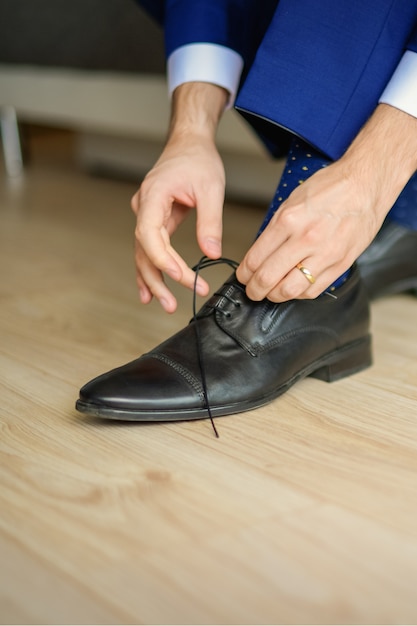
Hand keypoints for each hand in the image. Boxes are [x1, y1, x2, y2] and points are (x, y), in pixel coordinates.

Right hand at [131, 82, 227, 312]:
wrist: (189, 143)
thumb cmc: (198, 160)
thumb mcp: (211, 189)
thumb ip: (210, 222)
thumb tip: (211, 254)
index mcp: (153, 197)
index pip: (151, 236)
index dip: (164, 261)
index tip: (184, 277)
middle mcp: (143, 208)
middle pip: (144, 250)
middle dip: (157, 279)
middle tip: (171, 304)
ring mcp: (146, 214)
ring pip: (144, 253)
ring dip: (153, 279)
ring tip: (164, 303)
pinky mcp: (154, 220)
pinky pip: (150, 248)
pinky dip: (152, 268)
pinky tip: (151, 289)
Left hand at [237, 161, 382, 300]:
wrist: (366, 184)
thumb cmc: (330, 188)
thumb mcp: (292, 201)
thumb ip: (275, 229)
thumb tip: (259, 255)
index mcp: (289, 220)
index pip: (256, 258)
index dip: (244, 273)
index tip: (243, 276)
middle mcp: (306, 239)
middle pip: (268, 278)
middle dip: (254, 289)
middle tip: (252, 290)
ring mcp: (325, 254)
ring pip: (290, 290)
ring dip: (274, 296)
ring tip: (270, 292)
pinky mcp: (340, 264)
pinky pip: (313, 290)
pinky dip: (299, 294)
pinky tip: (294, 287)